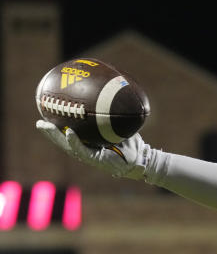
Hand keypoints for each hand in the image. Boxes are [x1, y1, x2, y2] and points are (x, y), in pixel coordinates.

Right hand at [36, 120, 154, 179]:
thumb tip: (111, 93)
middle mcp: (85, 149)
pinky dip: (74, 141)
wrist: (141, 159)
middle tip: (39, 121)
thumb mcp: (121, 126)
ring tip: (44, 125)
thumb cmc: (131, 142)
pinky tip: (68, 133)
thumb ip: (113, 115)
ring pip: (66, 145)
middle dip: (49, 132)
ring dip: (54, 136)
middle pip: (62, 140)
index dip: (57, 126)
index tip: (48, 115)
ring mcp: (88, 155)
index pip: (68, 133)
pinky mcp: (94, 159)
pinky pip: (81, 149)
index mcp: (88, 142)